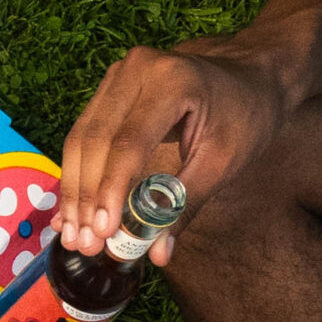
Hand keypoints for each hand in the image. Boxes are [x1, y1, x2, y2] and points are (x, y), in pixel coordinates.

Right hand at [53, 44, 283, 263]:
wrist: (250, 76)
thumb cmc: (244, 116)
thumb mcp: (224, 161)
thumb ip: (185, 203)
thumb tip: (157, 253)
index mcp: (172, 80)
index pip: (129, 142)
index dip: (111, 190)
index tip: (103, 232)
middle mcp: (137, 69)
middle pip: (94, 140)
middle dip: (85, 197)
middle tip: (83, 242)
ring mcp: (118, 75)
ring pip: (80, 139)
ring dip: (74, 192)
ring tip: (73, 234)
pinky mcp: (108, 89)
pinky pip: (83, 135)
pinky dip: (77, 176)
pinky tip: (72, 210)